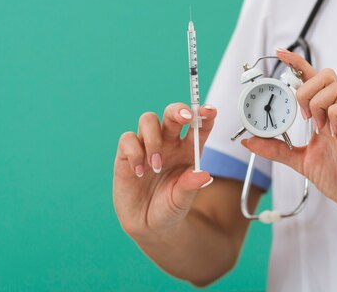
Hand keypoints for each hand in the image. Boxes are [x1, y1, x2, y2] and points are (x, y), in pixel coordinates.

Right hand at [113, 103, 216, 239]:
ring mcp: (147, 146)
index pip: (198, 127)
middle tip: (184, 118)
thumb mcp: (182, 201)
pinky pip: (128, 139)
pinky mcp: (127, 153)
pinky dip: (134, 153)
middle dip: (178, 110)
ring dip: (153, 139)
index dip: (204, 115)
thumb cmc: (168, 209)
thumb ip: (190, 186)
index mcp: (188, 151)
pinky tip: (139, 173)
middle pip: (172, 114)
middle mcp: (168, 143)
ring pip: (148, 120)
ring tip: (156, 165)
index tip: (209, 111)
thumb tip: (203, 174)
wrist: (146, 225)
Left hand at [241, 49, 336, 223]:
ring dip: (319, 104)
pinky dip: (334, 119)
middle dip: (306, 88)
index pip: (311, 79)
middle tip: (303, 116)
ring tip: (321, 129)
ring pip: (336, 85)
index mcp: (325, 115)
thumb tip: (249, 141)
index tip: (278, 53)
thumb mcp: (299, 160)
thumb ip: (276, 149)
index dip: (296, 63)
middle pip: (326, 73)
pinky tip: (335, 136)